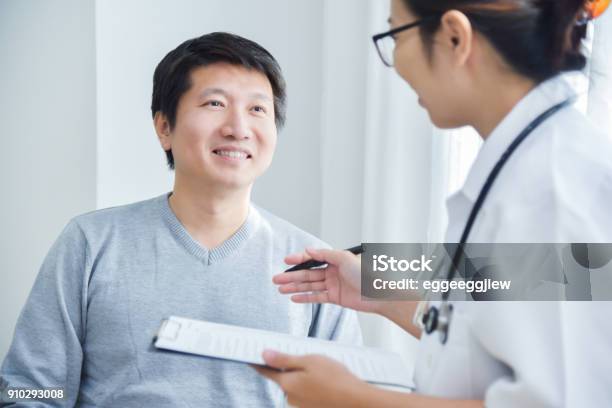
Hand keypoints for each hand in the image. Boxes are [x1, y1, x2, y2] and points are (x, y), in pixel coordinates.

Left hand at [253, 350, 371, 407]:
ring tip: (324, 371)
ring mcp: (301, 405)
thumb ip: (284, 359)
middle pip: (284, 378)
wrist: (356, 401)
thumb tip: (264, 355)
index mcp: (287, 383)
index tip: (250, 357)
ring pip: (297, 386)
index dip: (259, 363)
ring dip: (304, 378)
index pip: (267, 372)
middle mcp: (291, 397)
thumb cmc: (335, 379)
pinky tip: (326, 382)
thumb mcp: (309, 361)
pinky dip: (313, 386)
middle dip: (291, 368)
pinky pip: (307, 393)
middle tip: (308, 359)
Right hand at [273, 248, 381, 313]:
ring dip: (294, 287)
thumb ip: (325, 254)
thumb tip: (308, 250)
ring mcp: (333, 285)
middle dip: (291, 276)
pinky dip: (305, 298)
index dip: (299, 259)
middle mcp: (332, 271)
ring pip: (310, 286)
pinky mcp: (335, 298)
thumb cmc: (367, 273)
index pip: (312, 258)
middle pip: (308, 274)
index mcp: (335, 259)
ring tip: (280, 289)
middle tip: (276, 278)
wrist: (379, 293)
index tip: (286, 260)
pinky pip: (317, 297)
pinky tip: (293, 298)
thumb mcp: (345, 258)